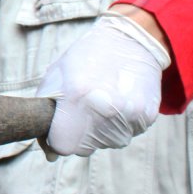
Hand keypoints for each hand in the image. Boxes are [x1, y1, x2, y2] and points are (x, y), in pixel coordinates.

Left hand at [39, 12, 170, 155]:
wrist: (132, 40)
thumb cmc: (87, 57)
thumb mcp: (56, 74)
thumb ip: (46, 111)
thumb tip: (48, 153)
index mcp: (76, 95)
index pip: (62, 145)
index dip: (58, 139)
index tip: (60, 129)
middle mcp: (103, 108)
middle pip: (84, 148)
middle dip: (78, 135)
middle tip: (84, 109)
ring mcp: (128, 114)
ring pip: (106, 143)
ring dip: (101, 131)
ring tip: (103, 102)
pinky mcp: (146, 117)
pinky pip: (127, 134)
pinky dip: (120, 124)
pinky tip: (119, 102)